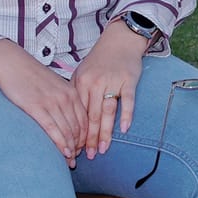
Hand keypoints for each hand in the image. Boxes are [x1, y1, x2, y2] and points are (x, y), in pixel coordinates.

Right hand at [0, 40, 84, 163]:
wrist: (12, 64)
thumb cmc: (31, 76)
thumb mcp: (54, 85)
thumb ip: (63, 99)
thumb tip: (67, 117)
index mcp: (71, 92)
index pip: (85, 120)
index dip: (86, 137)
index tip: (82, 149)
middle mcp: (65, 98)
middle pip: (78, 128)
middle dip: (79, 147)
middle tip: (76, 160)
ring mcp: (52, 103)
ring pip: (68, 131)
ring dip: (71, 149)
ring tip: (69, 161)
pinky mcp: (37, 108)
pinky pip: (53, 129)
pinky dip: (60, 143)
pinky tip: (63, 153)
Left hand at [73, 22, 144, 158]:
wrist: (120, 41)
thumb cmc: (99, 60)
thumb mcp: (82, 73)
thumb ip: (76, 93)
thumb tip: (68, 118)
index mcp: (81, 83)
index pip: (78, 113)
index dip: (76, 132)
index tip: (75, 148)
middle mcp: (95, 83)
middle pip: (91, 116)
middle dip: (89, 138)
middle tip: (87, 156)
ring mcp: (112, 82)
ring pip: (108, 112)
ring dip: (105, 132)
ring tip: (102, 149)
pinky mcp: (129, 80)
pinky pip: (128, 101)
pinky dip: (126, 115)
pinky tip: (124, 130)